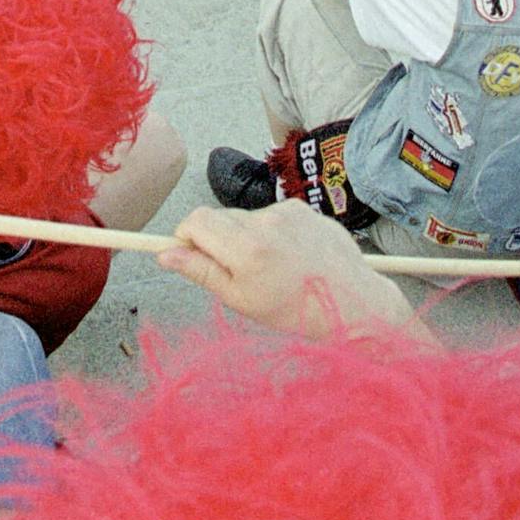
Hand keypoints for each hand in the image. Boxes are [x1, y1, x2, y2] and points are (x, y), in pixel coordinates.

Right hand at [158, 203, 410, 337]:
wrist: (355, 306)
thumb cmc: (295, 311)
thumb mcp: (241, 300)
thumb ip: (201, 271)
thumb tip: (165, 254)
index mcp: (246, 248)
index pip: (195, 220)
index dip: (187, 236)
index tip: (192, 255)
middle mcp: (265, 222)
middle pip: (219, 217)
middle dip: (219, 239)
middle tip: (239, 271)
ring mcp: (286, 211)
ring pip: (246, 217)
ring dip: (247, 236)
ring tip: (272, 266)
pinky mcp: (303, 208)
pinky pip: (272, 215)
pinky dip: (273, 231)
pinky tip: (290, 255)